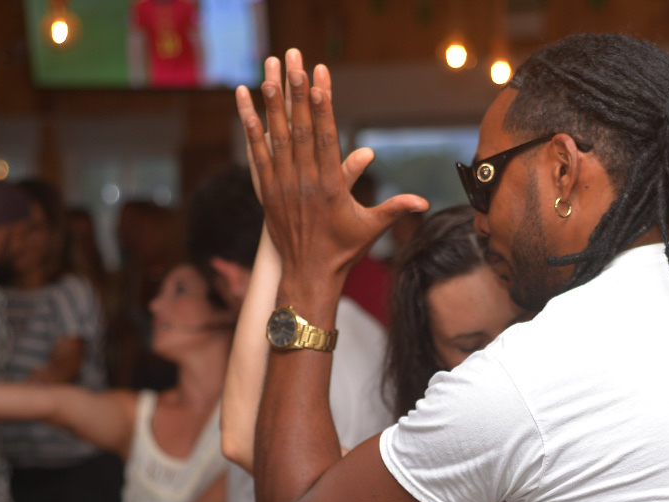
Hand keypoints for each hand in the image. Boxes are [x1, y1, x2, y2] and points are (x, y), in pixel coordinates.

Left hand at [236, 49, 427, 305]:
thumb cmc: (343, 251)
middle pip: (299, 128)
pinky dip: (250, 125)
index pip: (325, 138)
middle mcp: (303, 183)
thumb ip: (395, 208)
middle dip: (297, 91)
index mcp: (329, 188)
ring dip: (272, 99)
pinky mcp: (267, 190)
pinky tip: (244, 100)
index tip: (321, 78)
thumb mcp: (372, 228)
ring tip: (269, 67)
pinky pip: (256, 152)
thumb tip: (423, 201)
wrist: (307, 275)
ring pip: (275, 135)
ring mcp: (282, 186)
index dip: (323, 106)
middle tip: (295, 58)